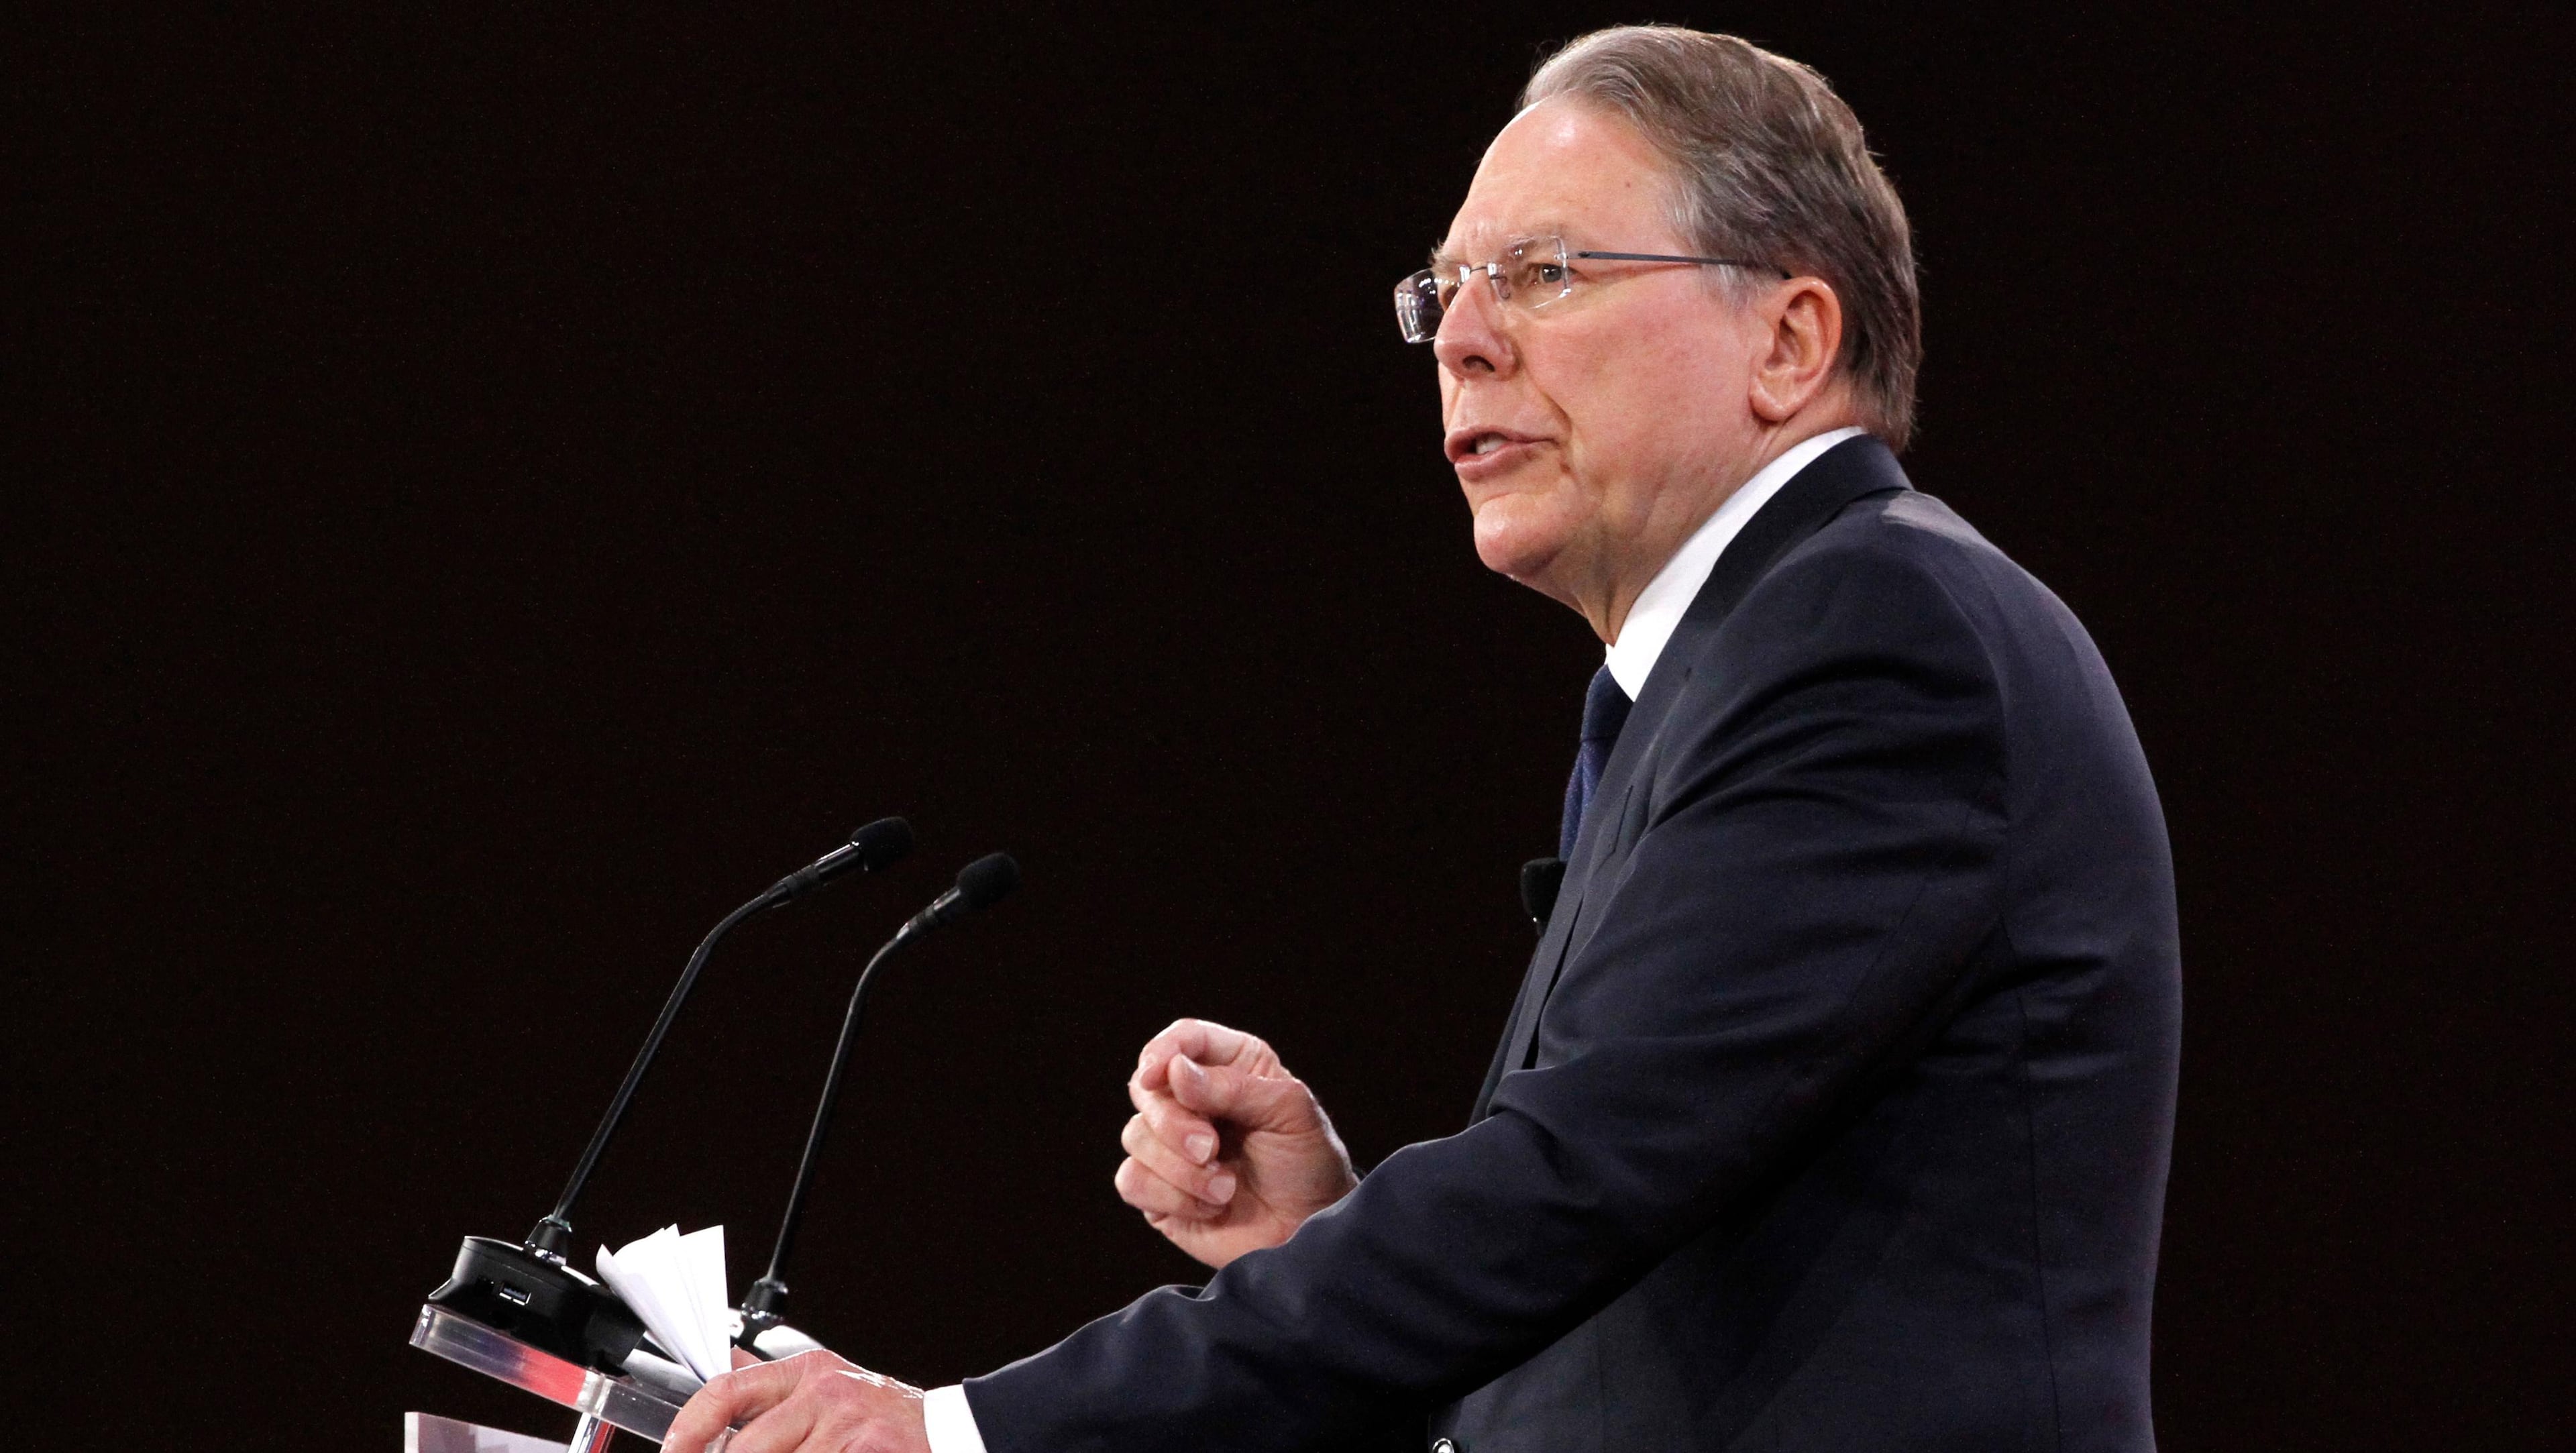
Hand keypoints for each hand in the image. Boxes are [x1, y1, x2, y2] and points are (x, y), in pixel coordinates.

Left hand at [662, 1348, 926, 1452]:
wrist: (949, 1431)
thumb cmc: (882, 1418)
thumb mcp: (829, 1388)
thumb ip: (774, 1386)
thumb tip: (723, 1364)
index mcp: (809, 1372)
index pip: (729, 1389)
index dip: (689, 1426)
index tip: (672, 1450)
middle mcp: (826, 1394)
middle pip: (744, 1449)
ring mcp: (847, 1429)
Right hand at [1116, 1018, 1357, 1268]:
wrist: (1310, 1233)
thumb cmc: (1309, 1165)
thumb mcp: (1289, 1112)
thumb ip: (1233, 1087)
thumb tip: (1174, 1071)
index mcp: (1231, 1067)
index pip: (1184, 1039)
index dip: (1163, 1051)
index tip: (1157, 1075)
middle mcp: (1195, 1101)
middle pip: (1147, 1088)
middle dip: (1174, 1123)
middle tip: (1210, 1149)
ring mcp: (1173, 1148)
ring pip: (1135, 1135)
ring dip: (1180, 1169)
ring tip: (1225, 1189)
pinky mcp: (1160, 1191)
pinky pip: (1131, 1180)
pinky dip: (1171, 1197)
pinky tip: (1210, 1208)